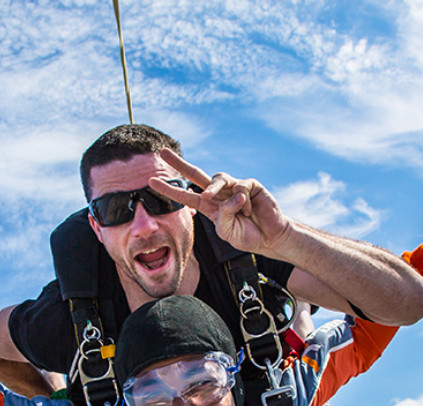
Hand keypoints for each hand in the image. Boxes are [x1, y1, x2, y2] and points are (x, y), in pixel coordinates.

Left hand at [149, 149, 290, 255]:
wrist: (271, 237)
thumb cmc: (248, 236)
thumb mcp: (227, 233)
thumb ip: (223, 217)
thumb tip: (229, 197)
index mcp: (210, 207)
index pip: (186, 195)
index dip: (169, 189)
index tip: (151, 182)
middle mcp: (219, 194)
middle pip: (196, 174)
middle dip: (179, 163)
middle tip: (162, 153)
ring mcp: (234, 187)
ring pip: (218, 178)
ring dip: (215, 190)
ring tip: (218, 201)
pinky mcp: (250, 184)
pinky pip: (240, 187)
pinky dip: (243, 201)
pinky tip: (250, 211)